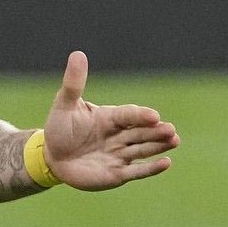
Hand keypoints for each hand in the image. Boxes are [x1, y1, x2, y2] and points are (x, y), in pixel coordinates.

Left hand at [43, 51, 179, 190]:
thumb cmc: (60, 128)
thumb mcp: (64, 105)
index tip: (153, 116)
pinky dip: (151, 168)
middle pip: (141, 132)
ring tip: (174, 140)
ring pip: (143, 149)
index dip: (140, 115)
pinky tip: (166, 163)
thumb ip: (74, 83)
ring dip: (158, 146)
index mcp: (109, 117)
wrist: (53, 157)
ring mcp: (120, 154)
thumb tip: (77, 53)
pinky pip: (137, 171)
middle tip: (171, 130)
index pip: (128, 115)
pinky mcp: (117, 174)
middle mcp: (119, 135)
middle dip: (156, 131)